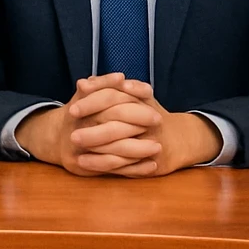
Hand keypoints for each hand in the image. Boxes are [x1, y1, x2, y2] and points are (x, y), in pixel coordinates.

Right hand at [16, 73, 159, 176]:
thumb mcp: (87, 94)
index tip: (151, 97)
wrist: (57, 138)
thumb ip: (103, 85)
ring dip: (138, 150)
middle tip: (158, 120)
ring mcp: (78, 149)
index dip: (129, 98)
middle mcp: (76, 128)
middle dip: (136, 124)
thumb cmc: (81, 113)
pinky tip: (151, 165)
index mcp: (79, 107)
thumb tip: (121, 78)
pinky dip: (133, 169)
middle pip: (111, 128)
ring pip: (112, 152)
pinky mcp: (82, 167)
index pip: (107, 99)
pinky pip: (112, 170)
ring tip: (158, 147)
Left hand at [71, 77, 223, 177]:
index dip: (92, 103)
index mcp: (141, 101)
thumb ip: (107, 87)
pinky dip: (104, 165)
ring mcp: (151, 143)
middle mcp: (149, 121)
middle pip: (117, 126)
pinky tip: (84, 163)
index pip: (113, 98)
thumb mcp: (133, 95)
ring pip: (121, 148)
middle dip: (93, 132)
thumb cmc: (147, 113)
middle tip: (71, 135)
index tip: (72, 109)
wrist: (176, 139)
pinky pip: (125, 166)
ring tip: (75, 151)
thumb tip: (83, 82)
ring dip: (97, 151)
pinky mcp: (152, 161)